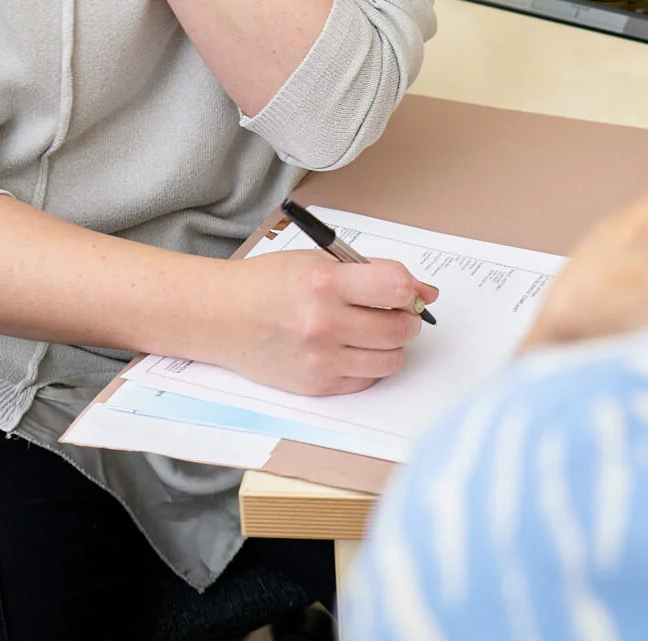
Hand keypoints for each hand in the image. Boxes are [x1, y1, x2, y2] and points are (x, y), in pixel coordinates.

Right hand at [207, 249, 438, 394]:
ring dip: (393, 344)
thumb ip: (373, 273)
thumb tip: (425, 292)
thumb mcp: (319, 262)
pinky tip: (354, 347)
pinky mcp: (316, 386)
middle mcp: (323, 323)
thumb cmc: (270, 283)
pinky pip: (367, 380)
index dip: (410, 289)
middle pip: (399, 328)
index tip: (408, 290)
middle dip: (408, 318)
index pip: (396, 287)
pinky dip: (370, 365)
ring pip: (391, 360)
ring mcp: (320, 359)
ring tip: (376, 330)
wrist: (222, 316)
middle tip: (397, 311)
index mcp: (324, 283)